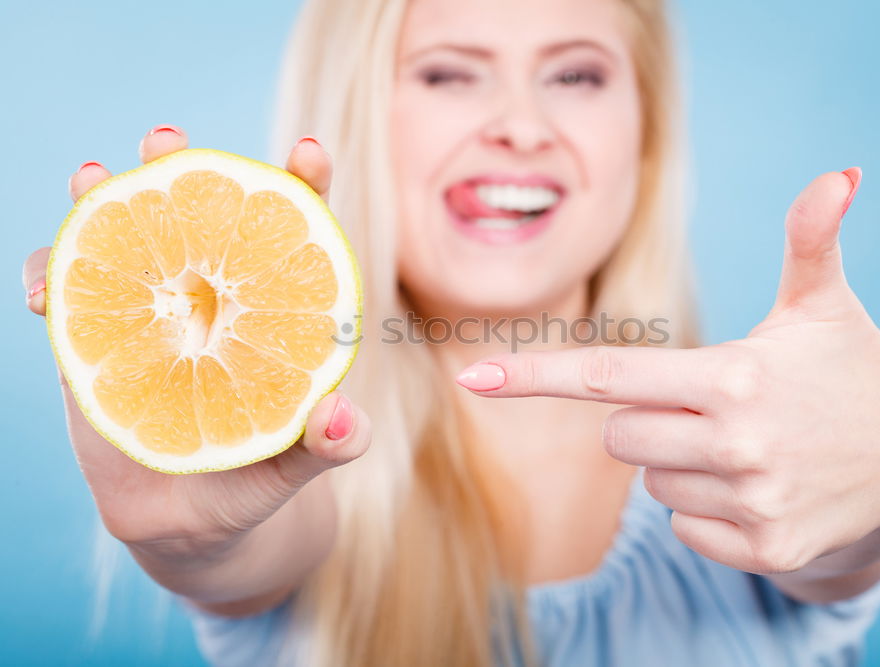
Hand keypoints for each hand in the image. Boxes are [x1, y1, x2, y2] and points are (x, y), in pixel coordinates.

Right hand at [23, 126, 368, 561]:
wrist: (186, 523)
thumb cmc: (252, 480)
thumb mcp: (296, 466)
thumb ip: (329, 446)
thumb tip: (343, 419)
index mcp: (271, 312)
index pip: (294, 237)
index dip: (302, 188)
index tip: (309, 153)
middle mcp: (214, 299)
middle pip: (203, 217)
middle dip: (186, 168)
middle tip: (167, 140)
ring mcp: (154, 313)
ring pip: (130, 239)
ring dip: (104, 200)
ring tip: (90, 177)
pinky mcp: (99, 338)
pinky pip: (71, 295)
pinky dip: (53, 278)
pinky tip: (46, 288)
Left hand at [456, 169, 879, 575]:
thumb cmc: (850, 365)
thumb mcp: (825, 302)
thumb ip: (812, 240)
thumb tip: (840, 174)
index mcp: (734, 378)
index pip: (609, 378)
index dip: (535, 375)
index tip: (475, 376)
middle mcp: (738, 444)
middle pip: (620, 436)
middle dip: (648, 417)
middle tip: (711, 402)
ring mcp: (754, 503)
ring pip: (653, 484)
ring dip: (683, 463)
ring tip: (749, 443)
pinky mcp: (769, 548)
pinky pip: (685, 529)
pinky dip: (708, 508)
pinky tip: (760, 484)